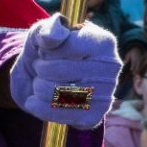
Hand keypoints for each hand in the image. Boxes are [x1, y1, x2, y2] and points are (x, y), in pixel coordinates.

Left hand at [9, 15, 118, 129]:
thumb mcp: (42, 32)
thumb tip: (51, 37)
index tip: (46, 50)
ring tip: (41, 81)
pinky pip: (57, 114)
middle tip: (41, 67)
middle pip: (57, 70)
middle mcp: (111, 68)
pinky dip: (38, 107)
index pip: (65, 47)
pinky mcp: (93, 117)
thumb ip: (47, 29)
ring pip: (55, 93)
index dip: (46, 50)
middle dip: (39, 68)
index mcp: (104, 42)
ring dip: (37, 86)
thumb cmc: (47, 50)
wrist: (42, 78)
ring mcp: (106, 94)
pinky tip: (35, 100)